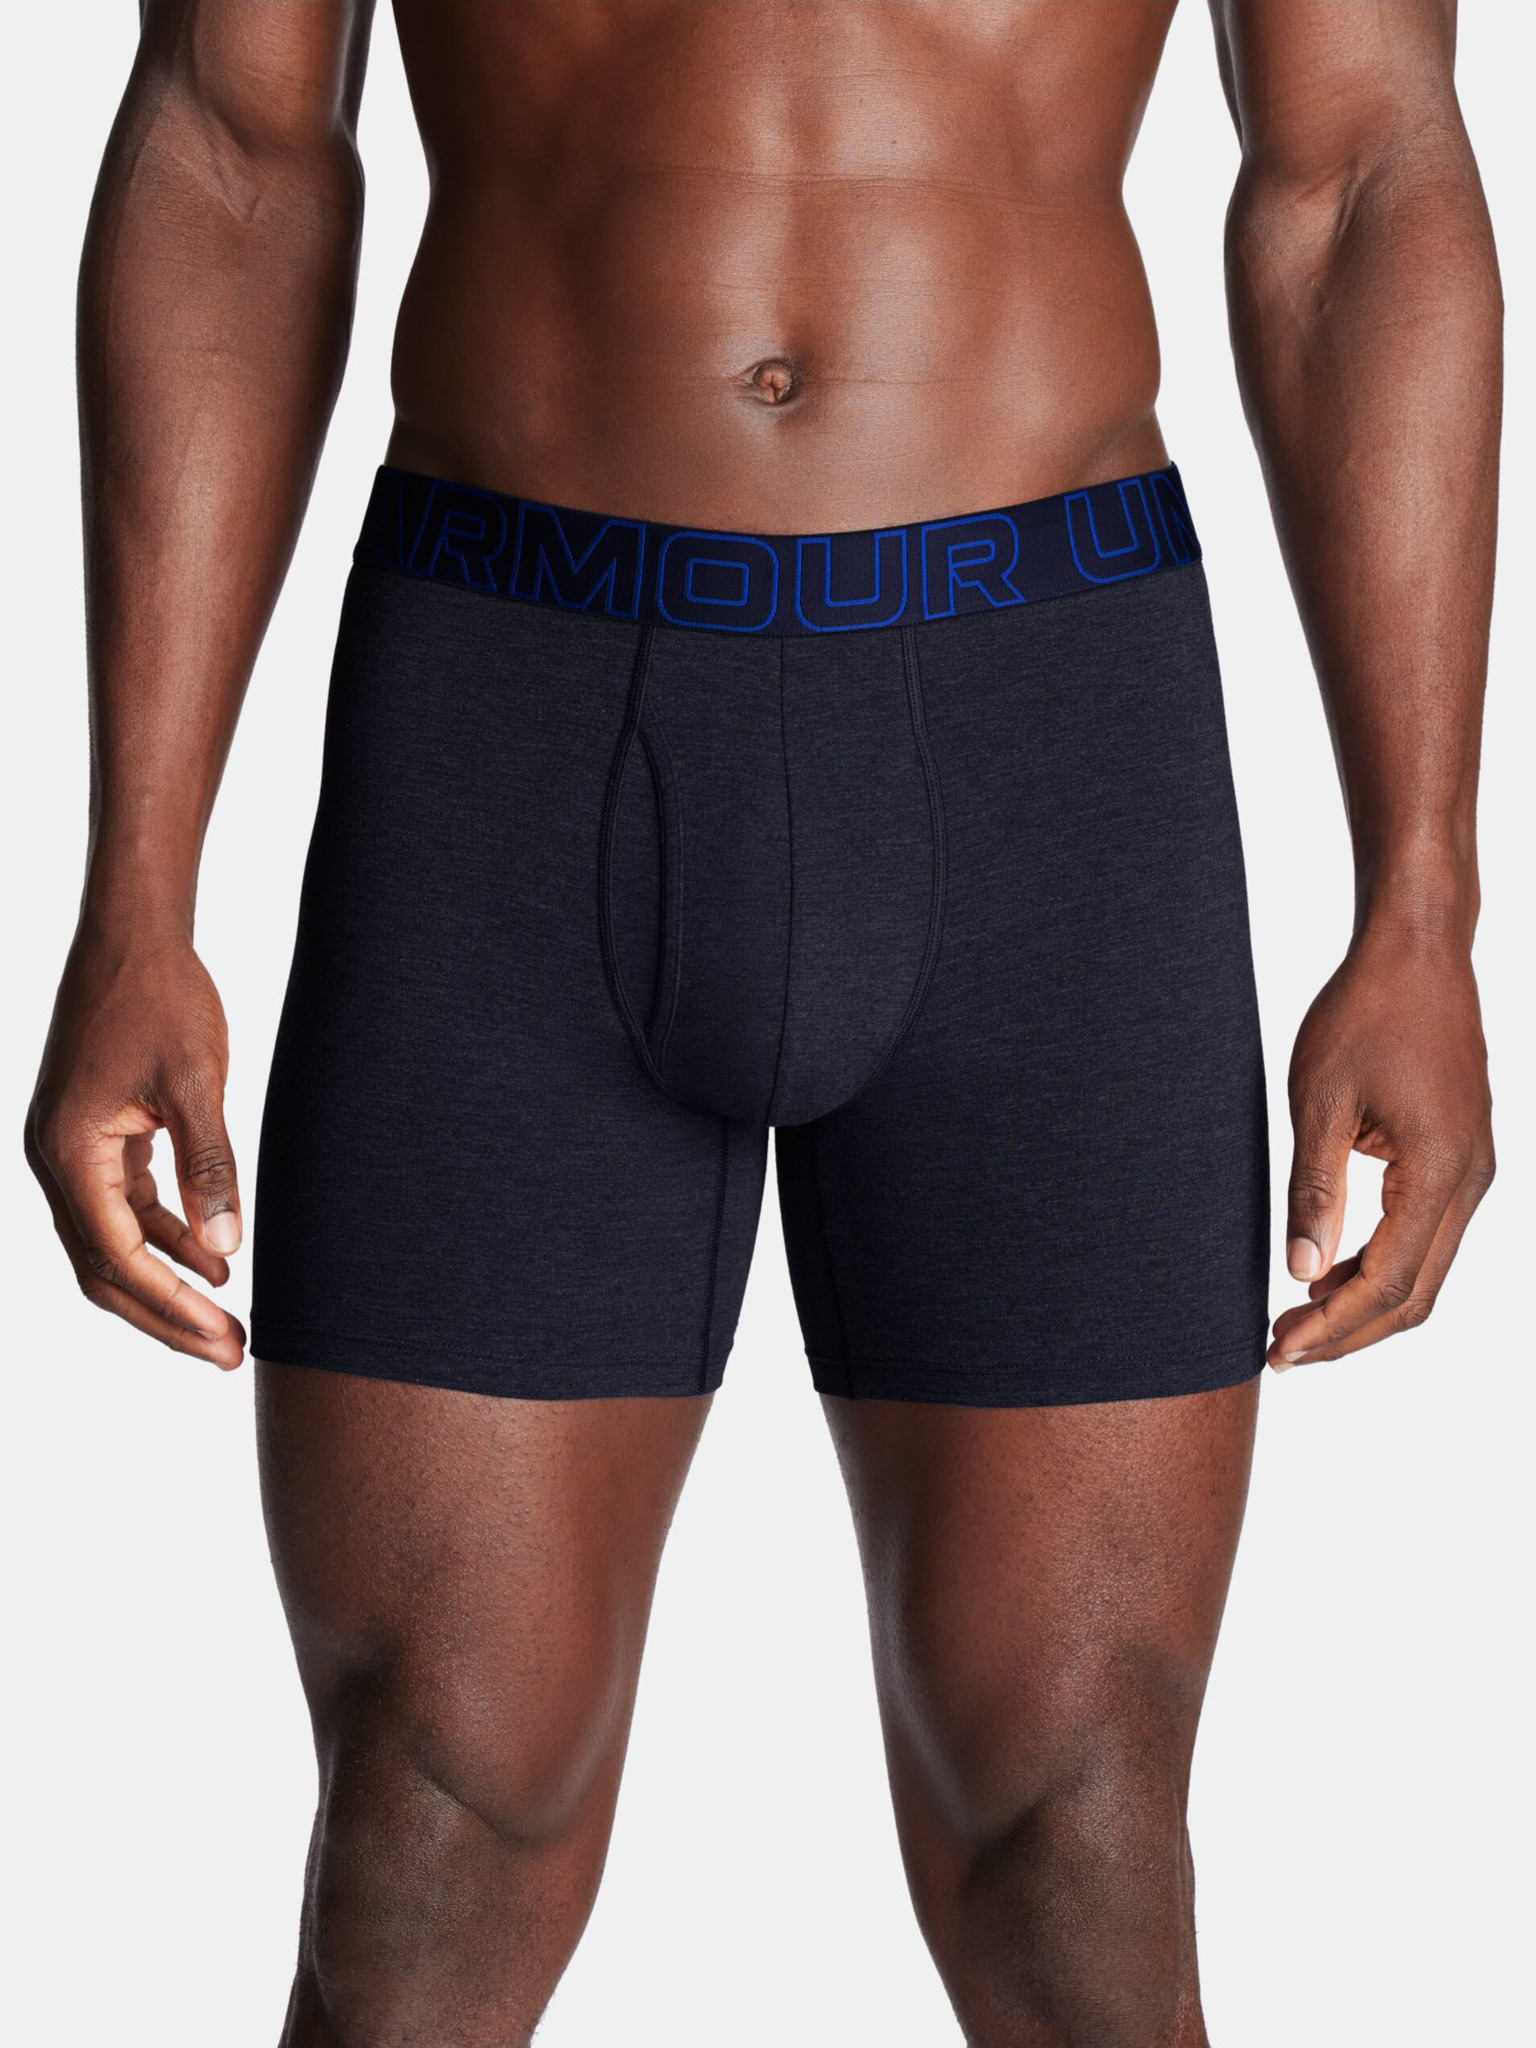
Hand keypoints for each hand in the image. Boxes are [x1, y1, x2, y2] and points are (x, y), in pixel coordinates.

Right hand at [26, 931, 245, 1368]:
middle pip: (105, 1268)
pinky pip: (123, 1207)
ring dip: (167, 1283)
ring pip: (112, 1243)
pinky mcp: (94, 1136)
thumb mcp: (197, 1082)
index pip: (119, 1256)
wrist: (133, 934)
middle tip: (229, 1353)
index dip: (172, 1304)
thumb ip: (210, 1165)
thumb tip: (227, 1246)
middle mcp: (56, 1159)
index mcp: (70, 1151)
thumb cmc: (162, 997)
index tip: (223, 1337)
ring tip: (227, 1322)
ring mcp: (70, 1149)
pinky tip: (213, 1260)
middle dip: (166, 1315)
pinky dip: (165, 1237)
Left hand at [1271, 924, 1493, 1368]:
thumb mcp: (1320, 1100)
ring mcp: (1472, 1169)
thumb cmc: (1365, 1012)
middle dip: (1349, 1331)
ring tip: (1296, 1318)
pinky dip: (1380, 1264)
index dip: (1335, 1327)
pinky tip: (1328, 1270)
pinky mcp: (1460, 1156)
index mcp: (1439, 1170)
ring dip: (1364, 1302)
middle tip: (1281, 1349)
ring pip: (1425, 1269)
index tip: (1281, 1351)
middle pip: (1416, 1293)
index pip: (1389, 1283)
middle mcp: (1469, 1179)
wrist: (1418, 951)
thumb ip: (1314, 1189)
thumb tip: (1301, 1271)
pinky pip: (1426, 1234)